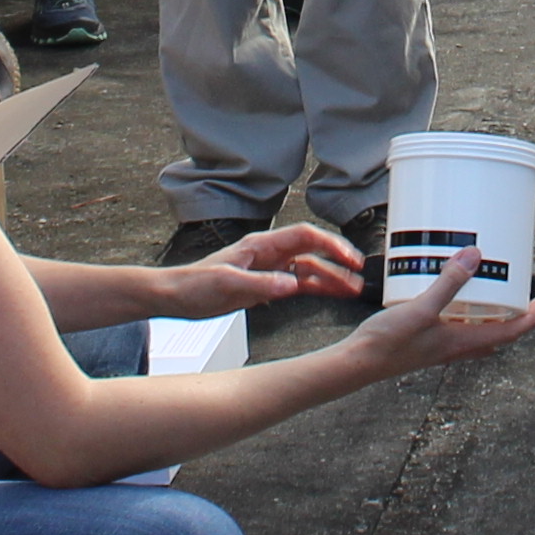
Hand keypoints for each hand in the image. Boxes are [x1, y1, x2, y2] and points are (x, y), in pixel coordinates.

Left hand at [163, 222, 363, 314]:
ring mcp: (268, 270)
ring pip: (308, 271)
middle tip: (359, 275)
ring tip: (352, 289)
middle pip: (312, 252)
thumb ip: (261, 285)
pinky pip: (297, 285)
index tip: (349, 259)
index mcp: (261, 246)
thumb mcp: (227, 285)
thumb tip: (292, 285)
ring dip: (330, 278)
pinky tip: (330, 295)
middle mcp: (268, 255)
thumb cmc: (194, 285)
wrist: (175, 297)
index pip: (305, 236)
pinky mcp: (265, 286)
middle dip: (338, 262)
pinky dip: (315, 289)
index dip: (331, 245)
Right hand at [343, 259, 534, 375]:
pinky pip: (452, 328)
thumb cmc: (388, 344)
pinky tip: (445, 296)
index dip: (530, 317)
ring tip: (486, 290)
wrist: (357, 363)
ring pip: (474, 333)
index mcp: (462, 343)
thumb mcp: (421, 308)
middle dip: (511, 316)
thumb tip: (475, 257)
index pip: (509, 333)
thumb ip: (448, 283)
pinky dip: (460, 313)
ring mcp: (439, 346)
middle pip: (495, 335)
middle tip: (517, 293)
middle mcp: (455, 348)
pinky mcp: (424, 341)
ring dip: (486, 315)